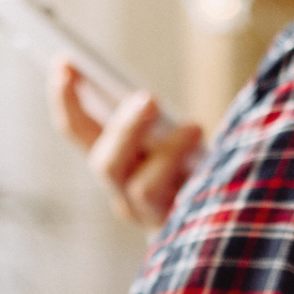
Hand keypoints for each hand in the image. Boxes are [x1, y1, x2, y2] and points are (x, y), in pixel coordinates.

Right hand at [49, 57, 202, 232]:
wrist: (228, 217)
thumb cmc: (196, 163)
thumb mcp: (174, 134)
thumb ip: (156, 118)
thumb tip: (150, 100)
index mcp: (114, 160)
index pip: (77, 130)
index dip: (66, 98)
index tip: (65, 62)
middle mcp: (123, 192)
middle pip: (105, 164)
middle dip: (124, 128)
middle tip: (149, 98)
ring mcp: (149, 217)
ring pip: (143, 189)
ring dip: (168, 154)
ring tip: (195, 129)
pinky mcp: (178, 230)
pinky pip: (181, 209)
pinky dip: (196, 180)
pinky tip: (211, 159)